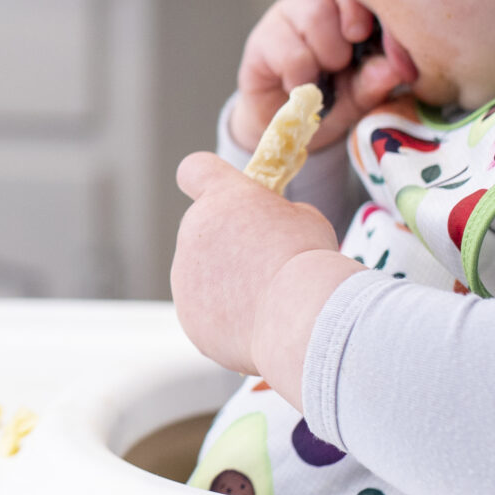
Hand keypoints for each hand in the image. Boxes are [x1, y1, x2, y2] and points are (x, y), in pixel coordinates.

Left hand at [170, 151, 354, 405]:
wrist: (300, 318)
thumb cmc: (310, 261)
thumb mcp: (304, 219)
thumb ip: (274, 215)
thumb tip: (268, 228)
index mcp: (220, 196)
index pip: (194, 170)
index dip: (207, 181)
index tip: (222, 196)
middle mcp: (193, 230)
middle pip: (204, 230)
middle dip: (227, 243)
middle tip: (266, 264)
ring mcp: (184, 275)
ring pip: (204, 275)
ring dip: (227, 283)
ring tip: (268, 301)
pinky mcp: (188, 314)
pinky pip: (207, 311)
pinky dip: (226, 318)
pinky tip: (258, 324)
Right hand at [227, 0, 414, 152]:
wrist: (287, 130)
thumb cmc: (330, 102)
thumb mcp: (361, 95)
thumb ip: (376, 81)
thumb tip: (395, 69)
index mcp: (348, 5)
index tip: (363, 34)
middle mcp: (316, 1)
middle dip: (345, 34)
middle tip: (343, 62)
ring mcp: (286, 17)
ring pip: (313, 15)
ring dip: (325, 55)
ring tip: (321, 79)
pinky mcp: (262, 40)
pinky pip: (289, 50)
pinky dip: (301, 76)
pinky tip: (299, 88)